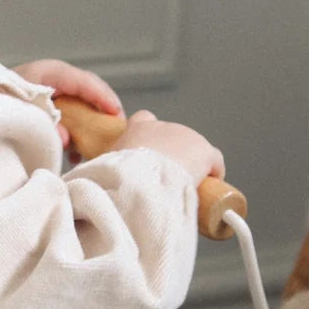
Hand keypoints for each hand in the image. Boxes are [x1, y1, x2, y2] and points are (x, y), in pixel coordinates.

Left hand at [13, 59, 122, 152]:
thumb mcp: (21, 115)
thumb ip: (46, 125)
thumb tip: (67, 137)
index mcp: (43, 73)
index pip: (82, 80)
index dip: (102, 96)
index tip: (116, 114)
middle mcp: (48, 79)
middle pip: (85, 90)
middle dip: (102, 110)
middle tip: (118, 130)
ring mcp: (46, 92)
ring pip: (79, 103)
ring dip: (90, 123)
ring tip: (100, 143)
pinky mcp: (44, 107)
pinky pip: (68, 114)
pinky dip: (76, 131)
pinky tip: (76, 151)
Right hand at [108, 110, 224, 183]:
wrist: (142, 182)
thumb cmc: (121, 177)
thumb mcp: (105, 169)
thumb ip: (104, 171)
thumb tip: (94, 186)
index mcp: (137, 128)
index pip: (143, 120)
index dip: (149, 135)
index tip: (149, 151)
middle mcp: (164, 126)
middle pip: (172, 137)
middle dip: (171, 154)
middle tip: (167, 177)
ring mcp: (187, 136)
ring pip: (193, 150)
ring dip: (190, 164)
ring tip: (187, 185)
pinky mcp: (205, 151)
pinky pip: (214, 162)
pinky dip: (213, 173)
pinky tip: (209, 188)